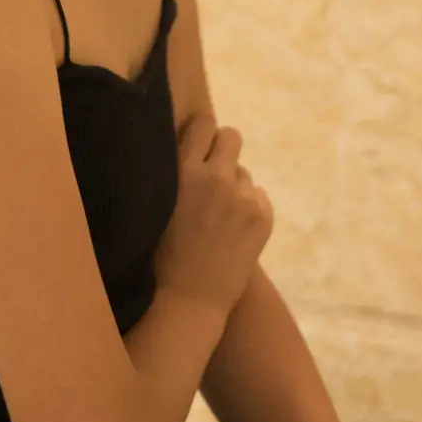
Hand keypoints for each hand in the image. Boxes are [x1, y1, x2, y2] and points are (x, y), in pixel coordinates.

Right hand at [153, 108, 273, 324]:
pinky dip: (248, 207)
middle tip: (212, 172)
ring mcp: (245, 198)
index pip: (204, 122)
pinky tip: (233, 231)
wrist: (189, 300)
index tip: (198, 141)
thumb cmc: (160, 255)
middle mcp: (218, 177)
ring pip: (243, 173)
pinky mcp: (264, 217)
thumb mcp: (157, 204)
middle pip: (232, 137)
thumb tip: (186, 146)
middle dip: (223, 149)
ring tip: (218, 215)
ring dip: (234, 185)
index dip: (202, 130)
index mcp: (185, 171)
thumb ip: (174, 173)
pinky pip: (258, 196)